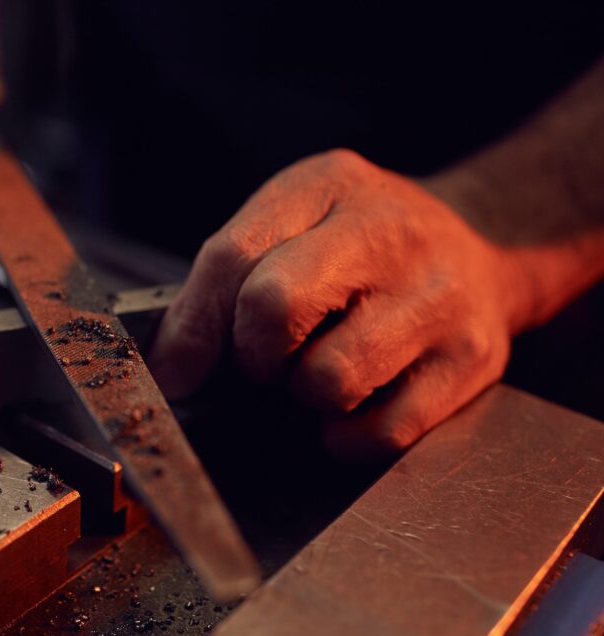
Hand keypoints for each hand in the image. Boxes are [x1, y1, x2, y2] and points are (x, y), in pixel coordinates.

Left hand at [149, 149, 527, 456]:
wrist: (478, 246)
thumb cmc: (359, 244)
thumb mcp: (292, 223)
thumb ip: (225, 279)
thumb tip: (172, 367)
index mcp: (330, 185)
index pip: (232, 257)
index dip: (192, 328)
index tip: (176, 368)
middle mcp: (392, 233)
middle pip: (275, 309)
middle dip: (253, 354)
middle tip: (267, 357)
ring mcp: (438, 298)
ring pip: (330, 380)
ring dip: (304, 394)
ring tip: (320, 368)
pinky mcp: (471, 361)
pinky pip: (381, 431)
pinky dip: (347, 435)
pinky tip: (351, 405)